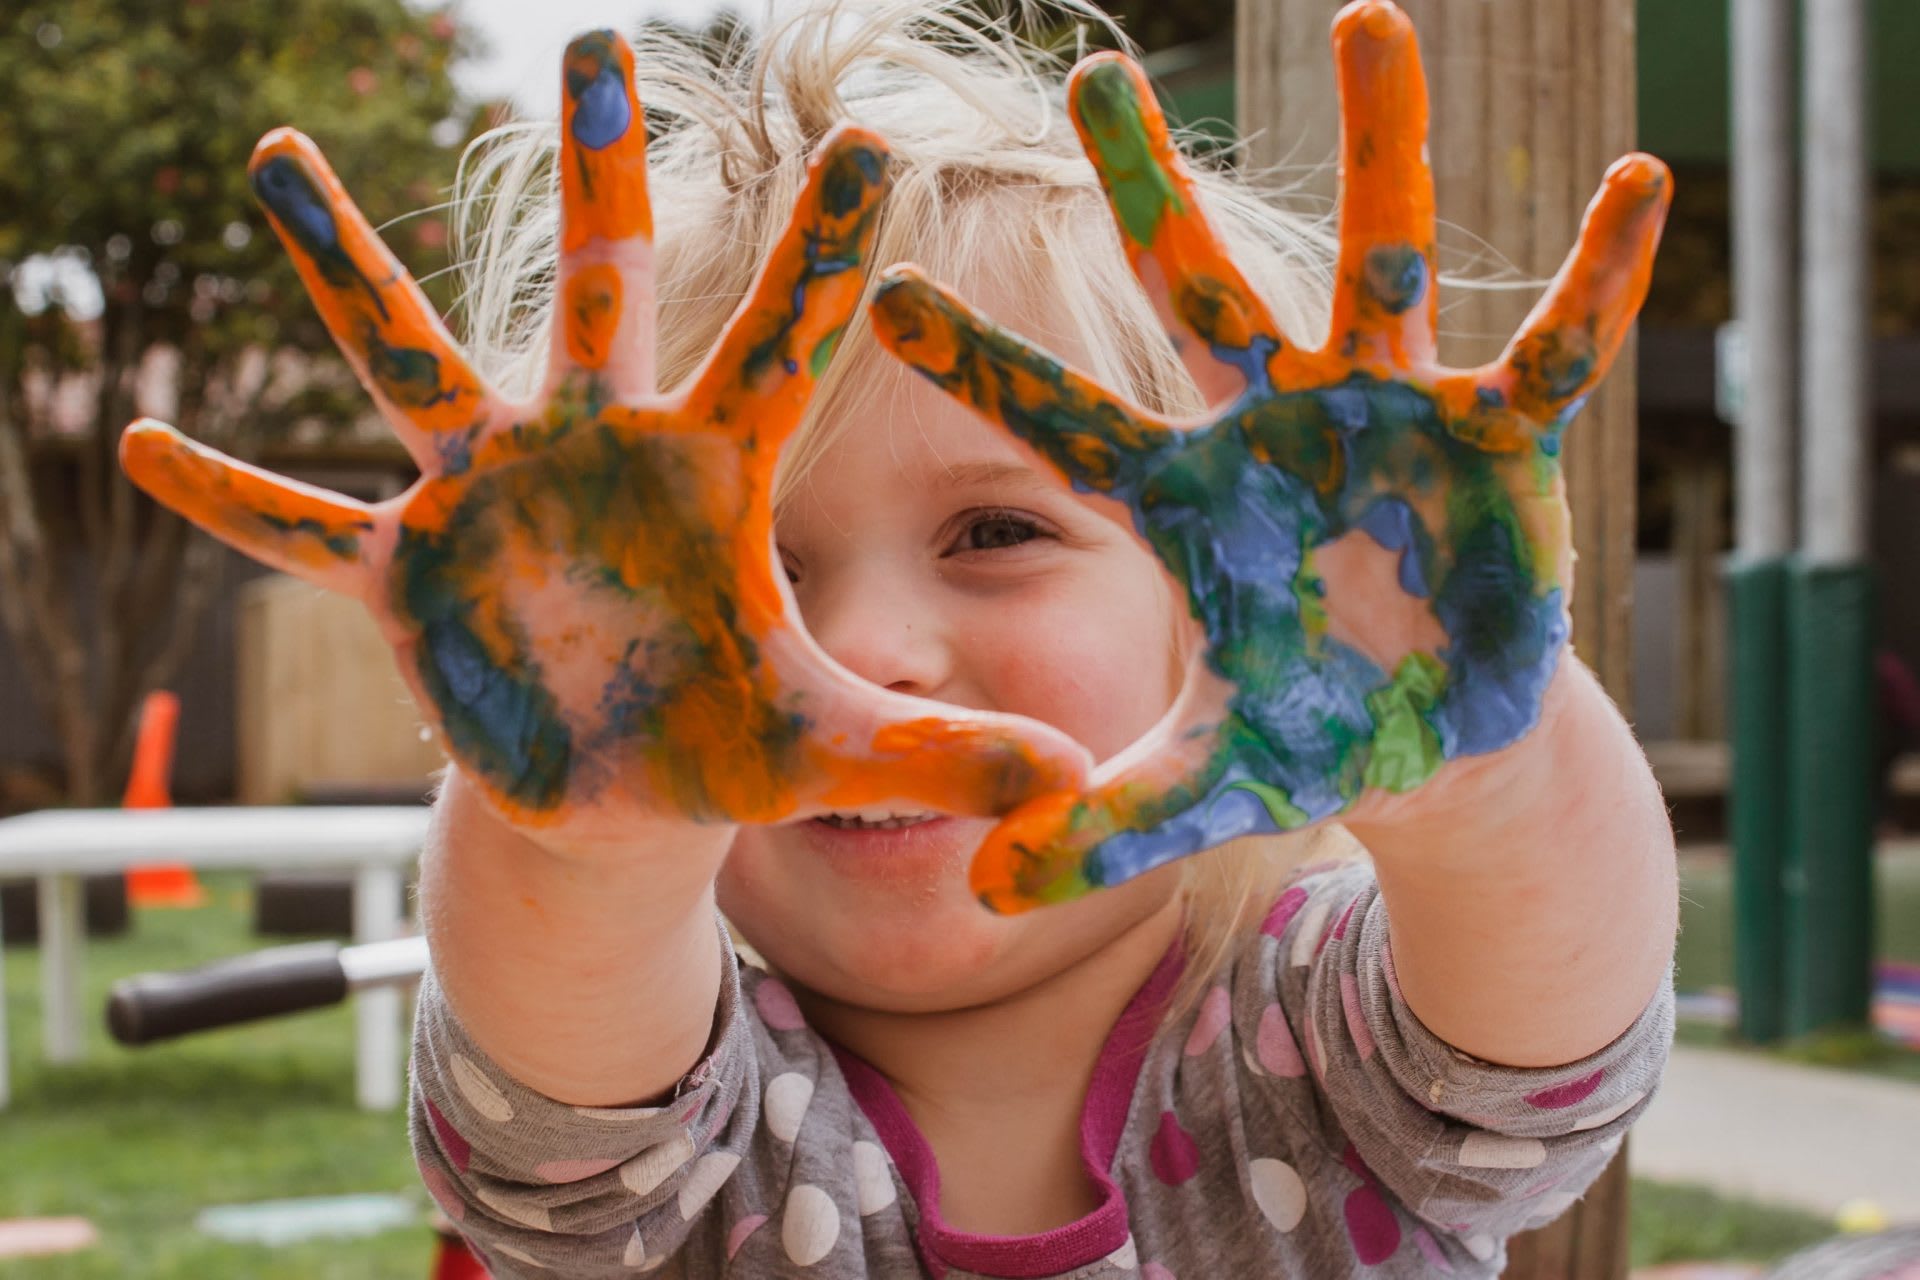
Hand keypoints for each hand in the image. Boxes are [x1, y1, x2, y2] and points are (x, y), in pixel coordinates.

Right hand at [121, 31, 1086, 854]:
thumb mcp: (828, 749)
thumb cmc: (726, 743)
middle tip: (595, 42)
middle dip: (596, 176)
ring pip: (411, 362)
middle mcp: (593, 454)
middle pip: (596, 291)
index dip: (822, 256)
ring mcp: (489, 500)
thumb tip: (1068, 782)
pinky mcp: (407, 573)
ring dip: (346, 272)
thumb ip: (936, 753)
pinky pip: (302, 528)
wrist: (619, 788)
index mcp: (708, 478)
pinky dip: (232, 496)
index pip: (780, 347)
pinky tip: (136, 445)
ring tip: (280, 159)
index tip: (869, 142)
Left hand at [870, 0, 1669, 909]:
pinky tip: (1638, 187)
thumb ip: (1094, 829)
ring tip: (1369, 19)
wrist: (1431, 734)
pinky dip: (1593, 280)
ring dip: (1382, 150)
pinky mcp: (1494, 442)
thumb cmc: (1308, 735)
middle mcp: (1274, 430)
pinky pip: (1547, 349)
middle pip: (1195, 293)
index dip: (981, 365)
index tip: (879, 287)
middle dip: (1149, 190)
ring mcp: (1385, 420)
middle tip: (1097, 72)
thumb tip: (975, 898)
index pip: (1063, 424)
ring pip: (1379, 266)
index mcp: (1187, 501)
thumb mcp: (1201, 785)